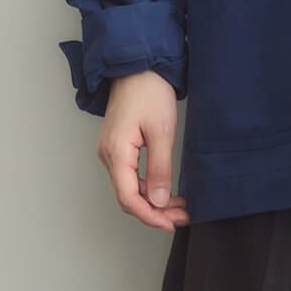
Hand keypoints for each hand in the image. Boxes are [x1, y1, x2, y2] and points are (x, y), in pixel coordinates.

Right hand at [96, 69, 189, 231]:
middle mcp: (109, 155)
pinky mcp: (120, 150)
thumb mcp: (161, 132)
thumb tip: (158, 200)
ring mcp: (113, 153)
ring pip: (131, 190)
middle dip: (155, 212)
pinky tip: (168, 194)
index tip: (170, 224)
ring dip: (154, 203)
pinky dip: (150, 190)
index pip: (128, 197)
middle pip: (128, 198)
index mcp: (116, 152)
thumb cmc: (148, 91)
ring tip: (180, 208)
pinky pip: (132, 179)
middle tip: (182, 217)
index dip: (149, 216)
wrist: (138, 66)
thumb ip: (160, 169)